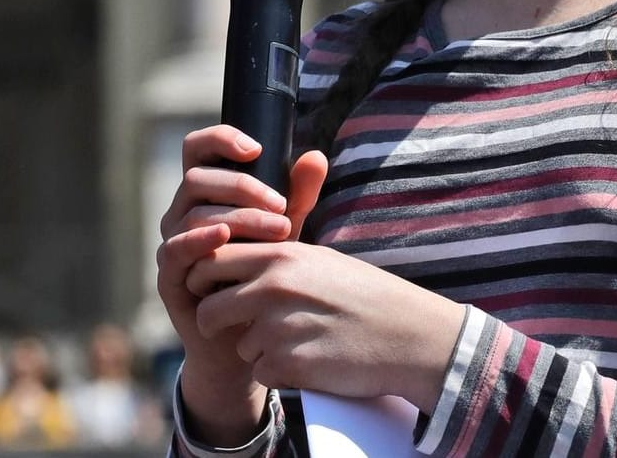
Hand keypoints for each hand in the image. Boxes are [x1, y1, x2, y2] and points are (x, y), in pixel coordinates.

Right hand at [155, 125, 326, 441]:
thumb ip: (298, 195)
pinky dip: (199, 239)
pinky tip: (225, 236)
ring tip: (279, 230)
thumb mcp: (285, 230)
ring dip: (238, 217)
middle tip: (282, 207)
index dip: (219, 138)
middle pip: (197, 179)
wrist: (251, 338)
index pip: (197, 148)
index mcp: (204, 193)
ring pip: (192, 213)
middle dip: (242, 187)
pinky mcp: (170, 276)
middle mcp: (181, 213)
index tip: (255, 148)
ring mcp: (172, 243)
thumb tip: (315, 156)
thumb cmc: (264, 274)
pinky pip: (175, 249)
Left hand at [186, 241, 464, 411]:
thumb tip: (232, 244)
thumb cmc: (364, 295)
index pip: (211, 262)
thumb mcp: (320, 257)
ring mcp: (280, 328)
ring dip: (256, 349)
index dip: (206, 280)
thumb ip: (275, 250)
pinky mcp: (291, 365)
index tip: (216, 290)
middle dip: (213, 321)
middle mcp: (274, 288)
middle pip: (209, 308)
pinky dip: (277, 372)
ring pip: (238, 345)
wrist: (410, 336)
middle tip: (227, 326)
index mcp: (279, 256)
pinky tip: (306, 361)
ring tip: (293, 341)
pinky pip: (261, 372)